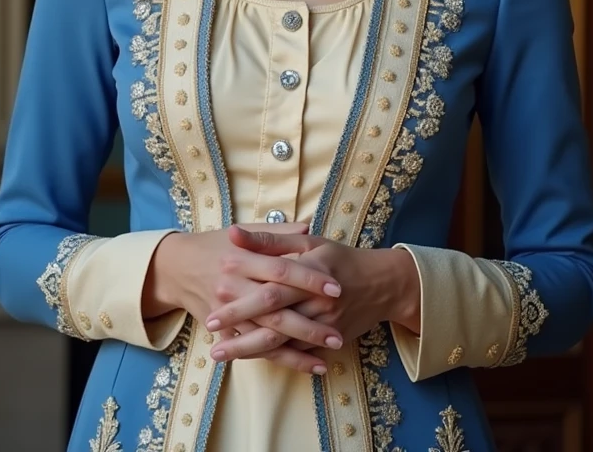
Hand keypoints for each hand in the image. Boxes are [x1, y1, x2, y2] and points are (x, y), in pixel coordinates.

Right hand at [142, 223, 342, 372]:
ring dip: (297, 350)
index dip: (308, 279)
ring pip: (265, 336)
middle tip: (337, 333)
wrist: (176, 267)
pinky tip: (304, 365)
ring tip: (326, 357)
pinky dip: (278, 359)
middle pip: (275, 308)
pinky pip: (253, 350)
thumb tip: (308, 226)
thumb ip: (276, 233)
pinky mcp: (222, 332)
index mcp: (241, 258)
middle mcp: (232, 286)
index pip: (281, 269)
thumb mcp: (243, 231)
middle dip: (308, 324)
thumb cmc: (216, 245)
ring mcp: (225, 313)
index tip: (336, 288)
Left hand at [206, 229, 418, 361]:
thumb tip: (234, 234)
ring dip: (248, 348)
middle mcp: (319, 300)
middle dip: (240, 323)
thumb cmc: (340, 259)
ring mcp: (325, 324)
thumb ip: (271, 239)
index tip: (215, 293)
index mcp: (311, 270)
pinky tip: (249, 359)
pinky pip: (298, 352)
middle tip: (209, 326)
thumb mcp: (309, 242)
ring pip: (283, 341)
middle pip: (274, 316)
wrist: (382, 285)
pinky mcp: (329, 341)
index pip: (273, 284)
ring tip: (219, 353)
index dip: (245, 291)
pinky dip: (273, 357)